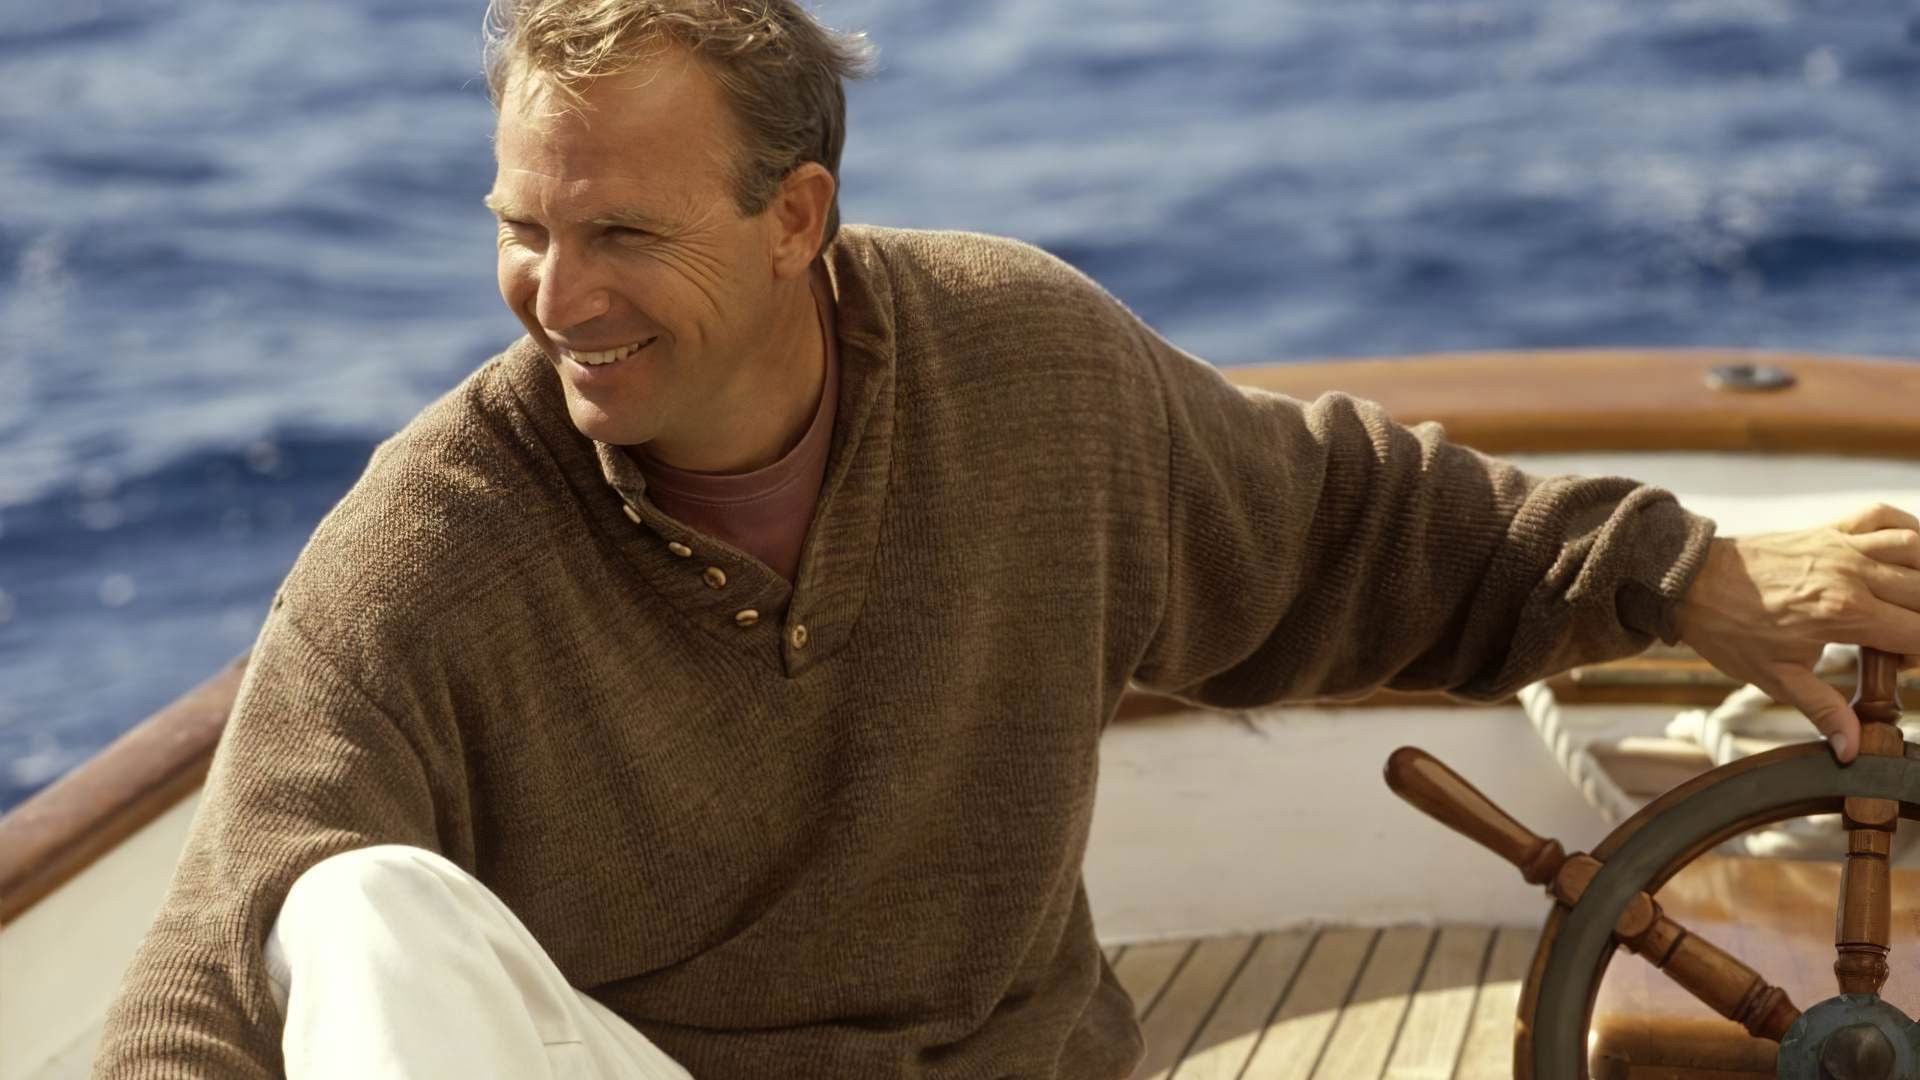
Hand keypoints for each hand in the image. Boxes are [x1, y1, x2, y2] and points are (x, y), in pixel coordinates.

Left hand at [1672, 503, 1919, 762]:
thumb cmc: (1728, 629)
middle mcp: (1852, 573)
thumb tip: (1852, 750)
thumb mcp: (1776, 677)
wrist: (1687, 583)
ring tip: (1912, 606)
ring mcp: (1841, 546)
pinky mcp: (1828, 529)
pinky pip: (1882, 517)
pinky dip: (1908, 527)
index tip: (1908, 666)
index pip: (1919, 633)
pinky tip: (1912, 553)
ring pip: (1916, 548)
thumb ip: (1823, 709)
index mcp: (1845, 613)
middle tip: (1902, 645)